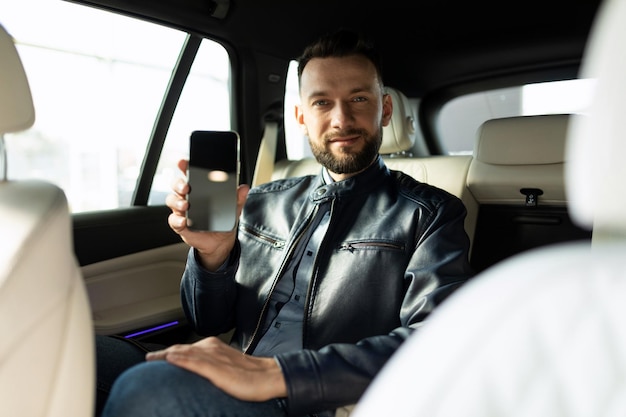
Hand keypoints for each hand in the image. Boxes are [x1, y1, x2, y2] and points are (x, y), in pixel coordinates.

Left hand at [146, 337, 287, 401]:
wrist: (267, 377)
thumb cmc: (249, 375)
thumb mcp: (226, 368)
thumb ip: (210, 367)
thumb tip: (196, 373)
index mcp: (213, 347)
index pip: (186, 349)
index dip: (169, 352)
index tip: (155, 358)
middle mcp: (212, 348)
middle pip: (181, 348)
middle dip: (163, 353)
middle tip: (148, 359)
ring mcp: (214, 357)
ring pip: (185, 353)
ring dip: (166, 355)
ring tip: (151, 359)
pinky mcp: (217, 368)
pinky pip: (195, 362)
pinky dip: (181, 359)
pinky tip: (170, 359)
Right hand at [166, 159, 249, 270]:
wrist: (220, 242)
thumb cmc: (222, 220)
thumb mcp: (233, 208)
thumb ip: (238, 198)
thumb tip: (244, 188)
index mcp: (198, 190)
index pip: (189, 174)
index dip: (184, 167)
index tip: (183, 162)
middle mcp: (187, 198)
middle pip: (176, 185)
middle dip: (178, 183)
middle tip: (186, 186)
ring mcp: (183, 211)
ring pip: (171, 201)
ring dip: (177, 201)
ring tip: (186, 205)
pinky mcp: (181, 225)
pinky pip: (174, 220)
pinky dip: (177, 220)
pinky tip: (183, 220)